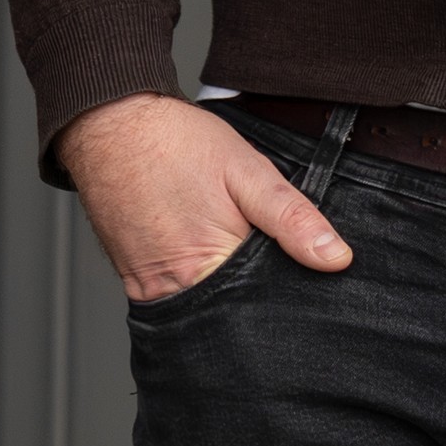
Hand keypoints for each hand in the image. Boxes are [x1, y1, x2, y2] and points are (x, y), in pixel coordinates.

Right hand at [56, 95, 353, 305]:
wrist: (109, 125)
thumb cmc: (174, 143)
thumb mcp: (248, 171)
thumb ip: (293, 218)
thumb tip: (336, 258)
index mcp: (209, 269)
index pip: (265, 309)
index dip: (287, 297)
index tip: (298, 280)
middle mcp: (175, 291)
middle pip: (232, 319)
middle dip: (255, 303)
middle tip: (261, 259)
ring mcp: (149, 292)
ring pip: (204, 314)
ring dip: (225, 296)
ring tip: (230, 255)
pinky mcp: (134, 284)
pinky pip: (176, 302)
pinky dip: (197, 289)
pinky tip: (203, 257)